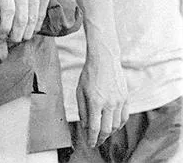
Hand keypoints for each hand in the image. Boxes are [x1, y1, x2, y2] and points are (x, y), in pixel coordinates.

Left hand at [0, 0, 55, 42]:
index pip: (7, 12)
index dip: (4, 28)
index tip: (0, 36)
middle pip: (21, 19)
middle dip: (16, 34)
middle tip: (12, 41)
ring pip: (33, 18)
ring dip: (27, 32)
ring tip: (21, 38)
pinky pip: (42, 12)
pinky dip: (37, 24)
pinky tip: (32, 29)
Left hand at [76, 32, 127, 147]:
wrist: (104, 60)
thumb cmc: (89, 75)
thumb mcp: (79, 91)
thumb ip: (82, 110)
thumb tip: (85, 126)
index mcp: (95, 102)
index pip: (95, 127)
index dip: (92, 138)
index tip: (90, 144)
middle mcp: (109, 103)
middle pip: (107, 129)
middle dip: (101, 139)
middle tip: (96, 142)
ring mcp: (119, 101)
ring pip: (117, 125)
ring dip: (110, 132)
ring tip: (103, 134)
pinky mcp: (126, 98)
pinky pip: (124, 117)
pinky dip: (119, 124)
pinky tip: (113, 125)